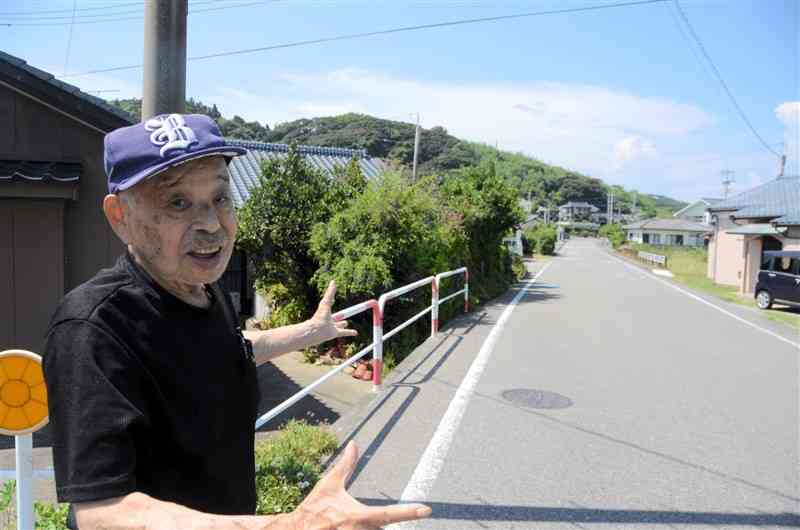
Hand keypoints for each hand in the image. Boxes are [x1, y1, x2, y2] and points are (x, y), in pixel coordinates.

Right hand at [288, 442, 430, 528]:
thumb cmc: (314, 507)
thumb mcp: (330, 484)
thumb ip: (346, 465)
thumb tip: (354, 444)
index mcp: (358, 516)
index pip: (388, 513)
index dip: (408, 512)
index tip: (426, 509)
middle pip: (383, 529)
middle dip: (379, 523)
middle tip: (365, 513)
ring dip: (369, 526)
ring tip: (348, 520)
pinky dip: (365, 529)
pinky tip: (351, 525)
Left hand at [310, 281, 357, 343]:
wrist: (316, 330)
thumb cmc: (320, 316)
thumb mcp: (326, 302)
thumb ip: (330, 292)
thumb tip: (333, 281)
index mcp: (325, 312)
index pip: (330, 305)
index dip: (332, 302)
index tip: (334, 300)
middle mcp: (329, 320)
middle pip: (335, 317)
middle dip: (338, 316)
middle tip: (341, 314)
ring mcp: (332, 327)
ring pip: (339, 325)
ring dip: (343, 325)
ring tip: (346, 323)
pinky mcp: (335, 333)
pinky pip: (344, 332)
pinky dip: (350, 332)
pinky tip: (355, 333)